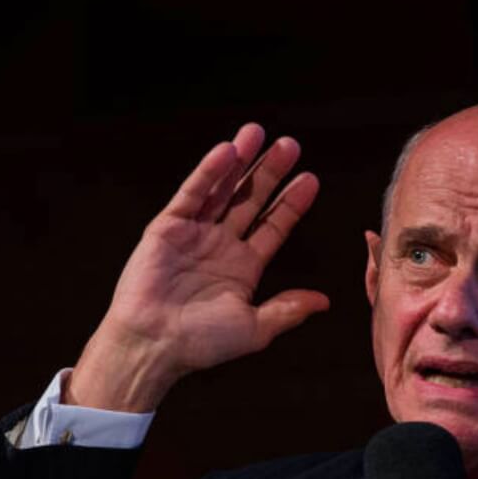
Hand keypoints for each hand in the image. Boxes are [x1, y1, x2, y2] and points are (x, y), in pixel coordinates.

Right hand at [67, 123, 329, 411]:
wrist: (154, 346)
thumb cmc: (201, 343)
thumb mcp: (254, 328)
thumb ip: (287, 310)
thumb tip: (323, 302)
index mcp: (242, 268)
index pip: (273, 226)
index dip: (291, 203)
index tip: (310, 179)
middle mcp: (219, 246)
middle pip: (251, 200)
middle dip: (270, 173)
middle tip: (290, 145)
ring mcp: (194, 234)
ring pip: (222, 190)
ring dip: (240, 162)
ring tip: (258, 133)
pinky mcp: (167, 227)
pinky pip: (192, 194)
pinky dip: (209, 172)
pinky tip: (228, 151)